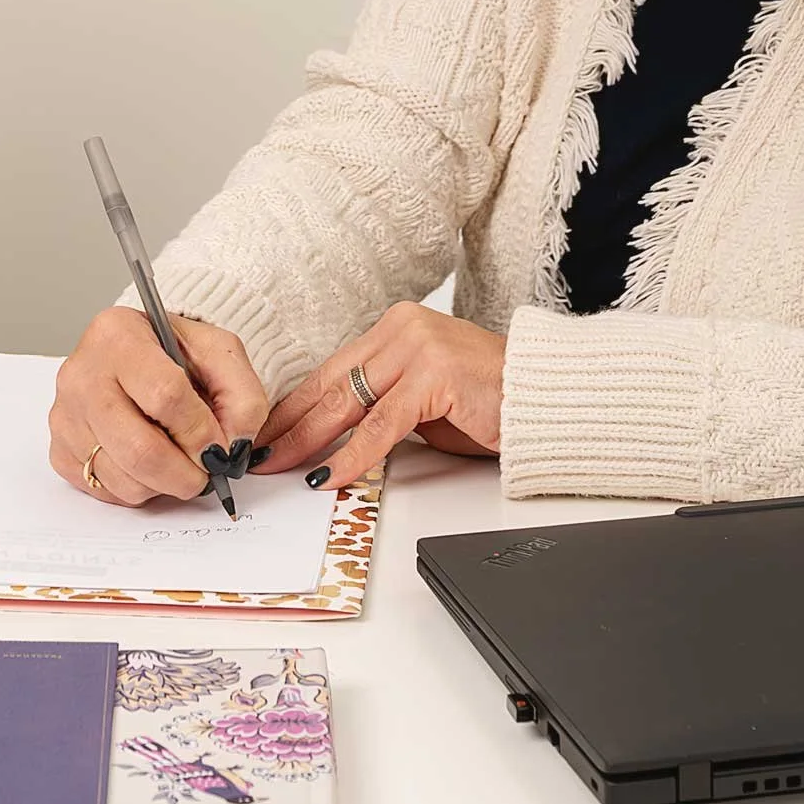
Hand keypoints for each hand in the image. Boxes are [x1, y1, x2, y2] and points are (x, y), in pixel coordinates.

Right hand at [51, 306, 267, 506]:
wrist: (142, 355)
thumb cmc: (176, 353)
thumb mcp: (220, 353)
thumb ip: (242, 395)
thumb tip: (233, 446)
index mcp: (117, 334)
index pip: (165, 395)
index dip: (200, 431)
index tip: (219, 446)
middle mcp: (81, 373)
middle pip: (139, 449)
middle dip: (185, 473)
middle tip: (205, 471)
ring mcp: (65, 414)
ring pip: (123, 478)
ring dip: (164, 484)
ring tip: (177, 461)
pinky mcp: (60, 449)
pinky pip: (104, 490)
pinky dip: (136, 488)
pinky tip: (146, 461)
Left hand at [254, 305, 506, 489]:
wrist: (544, 397)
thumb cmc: (488, 403)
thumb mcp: (423, 402)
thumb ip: (382, 407)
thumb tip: (336, 438)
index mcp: (394, 327)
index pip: (331, 370)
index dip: (295, 405)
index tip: (267, 433)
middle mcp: (401, 328)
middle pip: (331, 384)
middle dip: (290, 424)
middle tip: (258, 454)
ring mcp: (417, 347)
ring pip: (347, 402)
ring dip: (308, 440)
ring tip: (281, 466)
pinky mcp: (433, 374)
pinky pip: (381, 425)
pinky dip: (351, 455)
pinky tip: (328, 475)